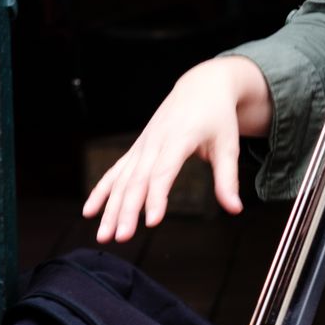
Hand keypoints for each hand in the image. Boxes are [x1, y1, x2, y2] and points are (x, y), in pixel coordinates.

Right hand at [83, 56, 269, 240]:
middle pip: (135, 180)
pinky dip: (101, 191)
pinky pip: (116, 172)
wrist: (200, 87)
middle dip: (125, 210)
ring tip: (102, 234)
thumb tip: (235, 209)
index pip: (162, 172)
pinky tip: (90, 210)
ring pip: (121, 179)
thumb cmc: (216, 116)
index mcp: (177, 138)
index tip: (151, 221)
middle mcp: (153, 142)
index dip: (156, 197)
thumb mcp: (228, 145)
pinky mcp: (138, 149)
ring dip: (109, 207)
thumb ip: (228, 178)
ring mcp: (142, 145)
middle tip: (121, 237)